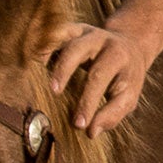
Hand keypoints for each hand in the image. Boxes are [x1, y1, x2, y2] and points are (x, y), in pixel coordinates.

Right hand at [44, 21, 156, 135]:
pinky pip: (53, 34)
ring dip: (47, 53)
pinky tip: (33, 64)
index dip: (88, 102)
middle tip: (54, 93)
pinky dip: (42, 46)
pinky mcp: (71, 29)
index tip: (78, 125)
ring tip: (35, 75)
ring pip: (62, 36)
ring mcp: (84, 32)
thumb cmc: (125, 79)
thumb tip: (91, 132)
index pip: (100, 77)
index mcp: (118, 56)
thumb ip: (112, 114)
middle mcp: (100, 40)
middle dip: (64, 71)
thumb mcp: (128, 96)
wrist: (129, 47)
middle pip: (78, 50)